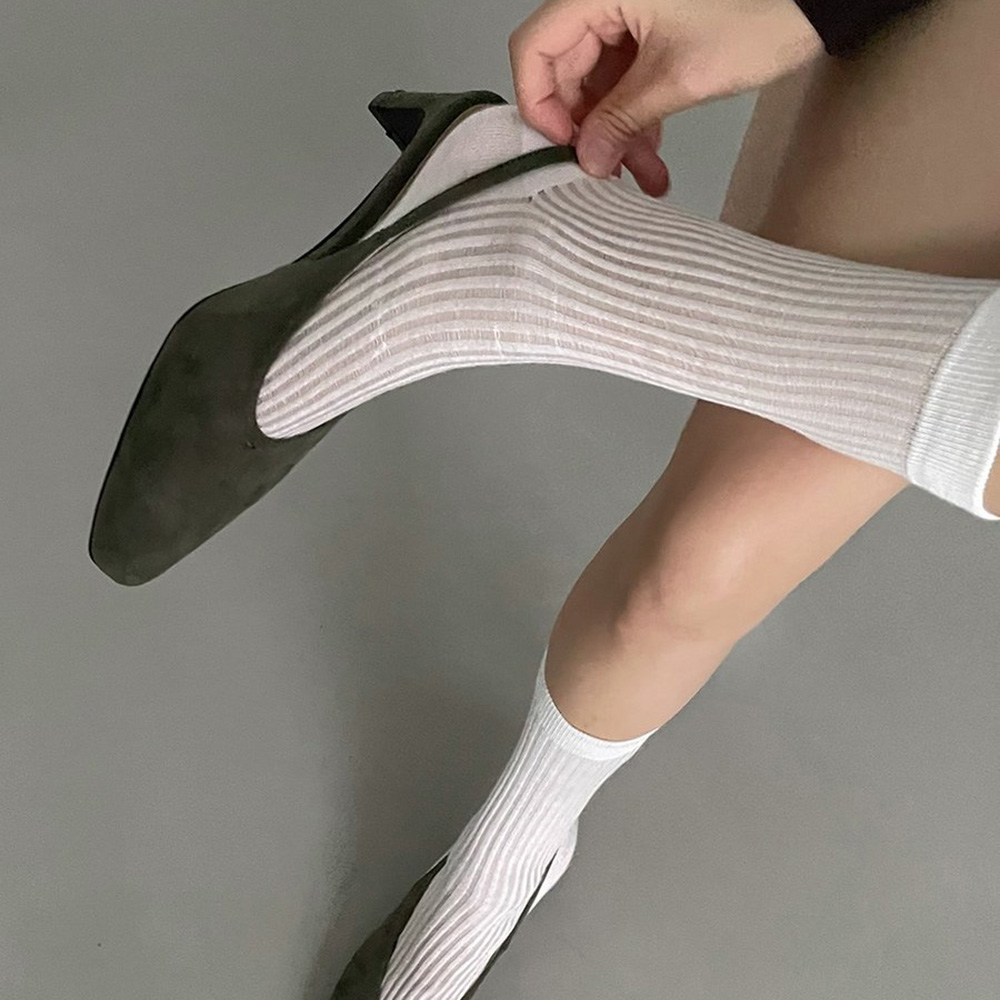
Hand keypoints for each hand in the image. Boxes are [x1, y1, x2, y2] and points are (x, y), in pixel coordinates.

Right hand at [508, 0, 823, 196]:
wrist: (811, 1)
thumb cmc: (756, 17)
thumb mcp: (678, 78)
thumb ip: (622, 120)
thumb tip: (587, 159)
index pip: (535, 48)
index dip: (540, 103)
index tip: (564, 145)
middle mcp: (605, 0)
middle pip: (564, 72)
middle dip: (586, 129)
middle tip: (603, 171)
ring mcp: (627, 17)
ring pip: (597, 84)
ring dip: (615, 133)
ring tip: (641, 175)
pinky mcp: (649, 33)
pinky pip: (624, 82)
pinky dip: (635, 119)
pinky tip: (653, 157)